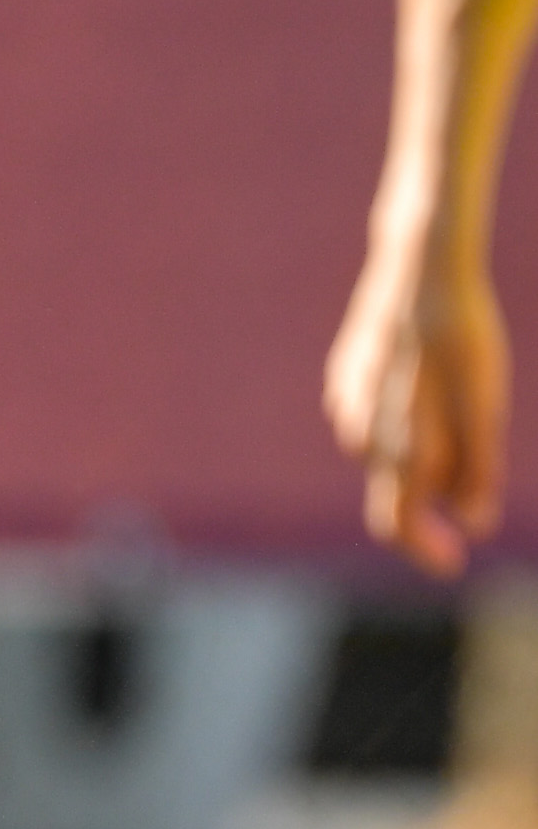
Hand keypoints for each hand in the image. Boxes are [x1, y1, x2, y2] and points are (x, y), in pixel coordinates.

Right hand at [324, 247, 509, 576]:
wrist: (420, 266)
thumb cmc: (463, 336)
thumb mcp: (483, 405)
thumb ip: (478, 467)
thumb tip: (475, 523)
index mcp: (398, 447)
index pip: (399, 524)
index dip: (426, 549)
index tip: (454, 562)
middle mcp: (363, 434)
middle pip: (390, 496)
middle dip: (426, 511)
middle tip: (464, 512)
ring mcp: (347, 404)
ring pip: (381, 455)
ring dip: (415, 460)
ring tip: (454, 423)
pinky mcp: (344, 377)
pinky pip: (368, 418)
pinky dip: (396, 423)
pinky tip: (418, 391)